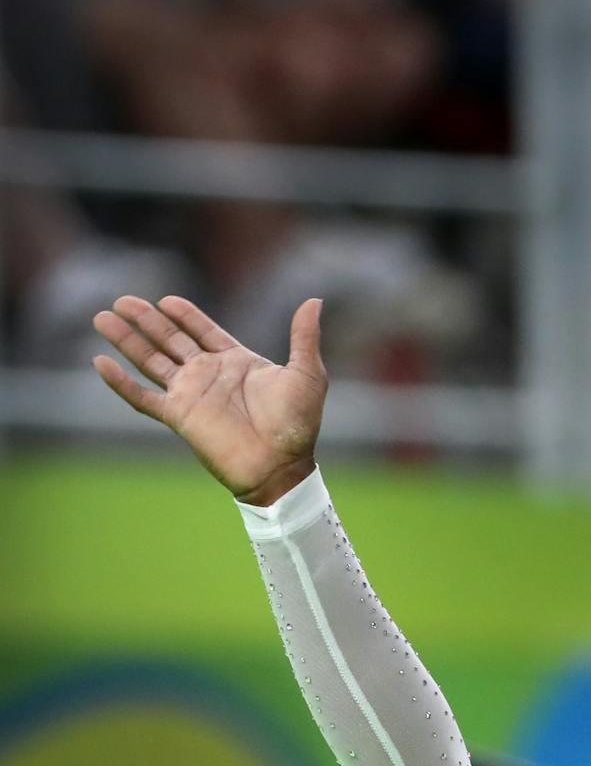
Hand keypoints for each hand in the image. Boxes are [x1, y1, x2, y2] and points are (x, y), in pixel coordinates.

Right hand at [93, 295, 326, 504]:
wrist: (282, 465)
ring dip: (127, 340)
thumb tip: (314, 300)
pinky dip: (120, 382)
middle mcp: (210, 375)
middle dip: (146, 320)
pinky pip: (143, 397)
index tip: (166, 300)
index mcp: (237, 363)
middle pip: (170, 340)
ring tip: (103, 317)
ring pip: (150, 361)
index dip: (185, 315)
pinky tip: (100, 363)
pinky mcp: (178, 416)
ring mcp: (191, 394)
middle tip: (122, 300)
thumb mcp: (307, 374)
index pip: (203, 331)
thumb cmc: (298, 424)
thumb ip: (304, 337)